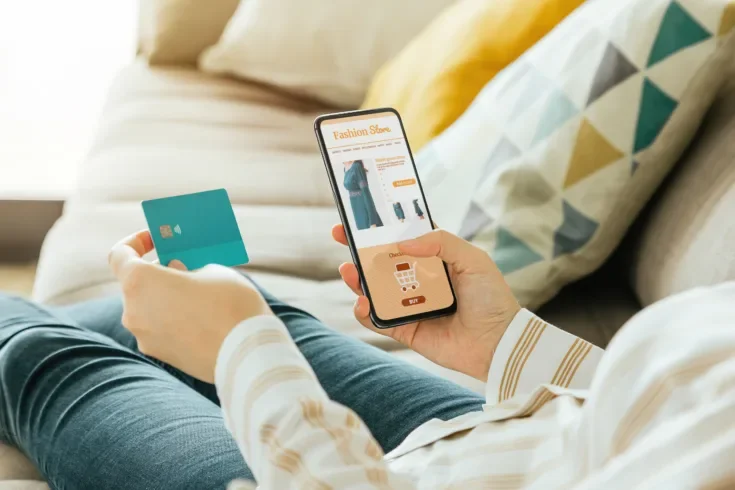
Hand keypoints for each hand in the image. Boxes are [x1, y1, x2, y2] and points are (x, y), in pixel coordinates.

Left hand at [108, 231, 271, 382]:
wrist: (248, 354)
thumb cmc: (231, 305)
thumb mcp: (213, 270)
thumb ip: (187, 268)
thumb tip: (177, 274)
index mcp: (140, 282)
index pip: (120, 255)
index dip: (136, 242)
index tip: (157, 240)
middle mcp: (133, 311)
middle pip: (136, 284)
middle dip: (158, 273)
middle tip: (186, 266)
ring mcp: (144, 337)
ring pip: (149, 308)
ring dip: (166, 298)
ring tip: (198, 294)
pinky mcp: (160, 355)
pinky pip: (161, 329)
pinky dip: (174, 319)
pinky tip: (202, 318)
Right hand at [332, 225, 519, 380]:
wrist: (499, 343)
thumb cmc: (491, 299)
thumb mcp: (473, 259)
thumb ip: (440, 241)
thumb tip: (403, 242)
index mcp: (435, 259)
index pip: (403, 237)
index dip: (383, 226)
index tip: (362, 215)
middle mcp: (419, 279)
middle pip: (381, 260)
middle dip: (359, 248)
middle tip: (340, 235)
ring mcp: (409, 304)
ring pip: (374, 288)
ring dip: (357, 278)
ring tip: (348, 270)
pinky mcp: (404, 329)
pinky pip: (376, 319)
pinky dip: (364, 311)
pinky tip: (363, 302)